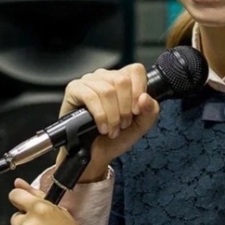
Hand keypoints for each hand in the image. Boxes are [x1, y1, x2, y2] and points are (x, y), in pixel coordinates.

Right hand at [57, 64, 159, 181]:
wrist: (96, 154)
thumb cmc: (117, 137)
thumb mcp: (141, 125)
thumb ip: (151, 111)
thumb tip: (145, 97)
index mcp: (123, 79)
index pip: (136, 70)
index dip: (139, 90)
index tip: (137, 111)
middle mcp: (106, 76)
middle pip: (122, 81)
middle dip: (125, 108)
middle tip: (123, 124)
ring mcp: (89, 81)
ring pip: (107, 91)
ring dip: (112, 115)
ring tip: (112, 129)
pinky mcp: (74, 89)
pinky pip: (90, 97)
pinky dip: (100, 116)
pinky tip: (102, 127)